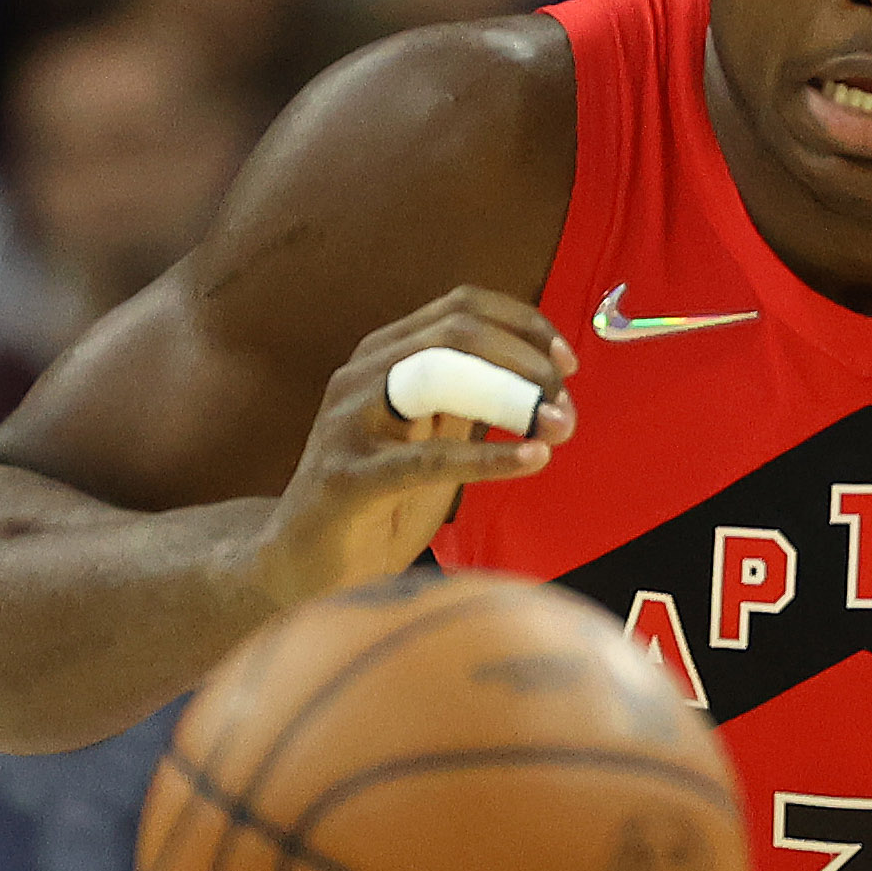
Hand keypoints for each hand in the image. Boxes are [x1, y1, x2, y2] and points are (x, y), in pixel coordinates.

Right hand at [251, 288, 574, 605]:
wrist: (305, 563)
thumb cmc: (380, 499)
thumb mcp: (436, 436)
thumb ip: (475, 401)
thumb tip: (544, 379)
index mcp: (386, 355)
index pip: (463, 306)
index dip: (524, 325)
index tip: (566, 362)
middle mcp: (363, 375)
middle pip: (457, 331)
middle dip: (526, 362)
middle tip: (565, 405)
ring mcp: (349, 422)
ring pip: (438, 376)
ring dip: (511, 397)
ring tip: (556, 427)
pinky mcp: (347, 478)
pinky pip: (427, 458)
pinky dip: (487, 456)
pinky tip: (531, 459)